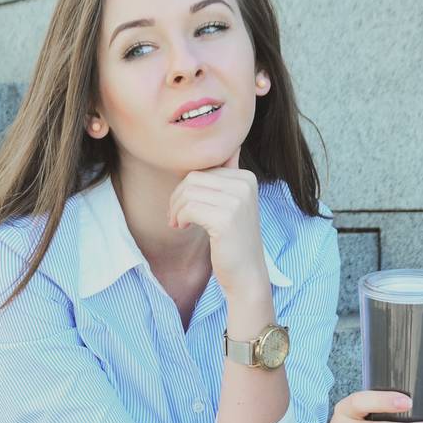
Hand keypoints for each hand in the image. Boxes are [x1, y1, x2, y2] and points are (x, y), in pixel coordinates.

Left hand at [167, 149, 268, 302]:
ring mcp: (237, 201)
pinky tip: (183, 227)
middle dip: (177, 197)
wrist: (246, 274)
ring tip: (178, 223)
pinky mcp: (225, 218)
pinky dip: (180, 217)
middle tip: (175, 217)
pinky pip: (189, 208)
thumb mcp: (232, 205)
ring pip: (188, 191)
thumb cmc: (233, 242)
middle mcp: (245, 185)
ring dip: (176, 208)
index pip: (203, 170)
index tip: (183, 208)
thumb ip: (225, 179)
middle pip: (193, 178)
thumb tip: (228, 148)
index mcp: (247, 178)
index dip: (186, 188)